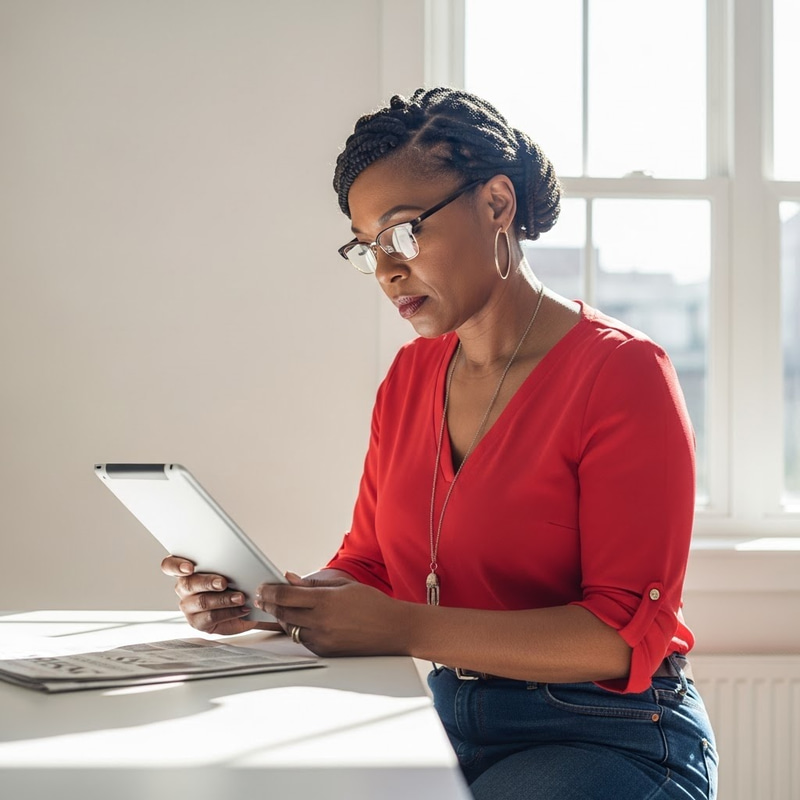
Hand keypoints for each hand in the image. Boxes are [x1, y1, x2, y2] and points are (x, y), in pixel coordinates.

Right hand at [161, 555, 281, 635]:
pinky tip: (241, 608)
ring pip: (202, 601)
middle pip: (188, 583)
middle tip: (223, 582)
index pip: (169, 565)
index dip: (176, 566)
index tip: (189, 567)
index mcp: (185, 570)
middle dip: (208, 582)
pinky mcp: (197, 622)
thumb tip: (234, 558)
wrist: (245, 605)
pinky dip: (229, 612)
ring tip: (240, 597)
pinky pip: (211, 617)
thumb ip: (225, 563)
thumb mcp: (230, 569)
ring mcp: (188, 606)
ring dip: (223, 599)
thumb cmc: (234, 582)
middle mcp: (183, 588)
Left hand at [254, 572, 410, 656]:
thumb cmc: (372, 604)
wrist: (393, 629)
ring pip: (290, 628)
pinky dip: (297, 629)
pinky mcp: (325, 652)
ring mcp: (322, 639)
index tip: (262, 587)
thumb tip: (290, 578)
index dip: (269, 590)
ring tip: (278, 607)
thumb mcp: (343, 586)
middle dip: (269, 603)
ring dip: (281, 617)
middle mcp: (321, 622)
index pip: (286, 595)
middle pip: (282, 612)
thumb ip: (313, 583)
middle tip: (261, 597)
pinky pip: (302, 640)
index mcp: (325, 601)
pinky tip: (298, 621)